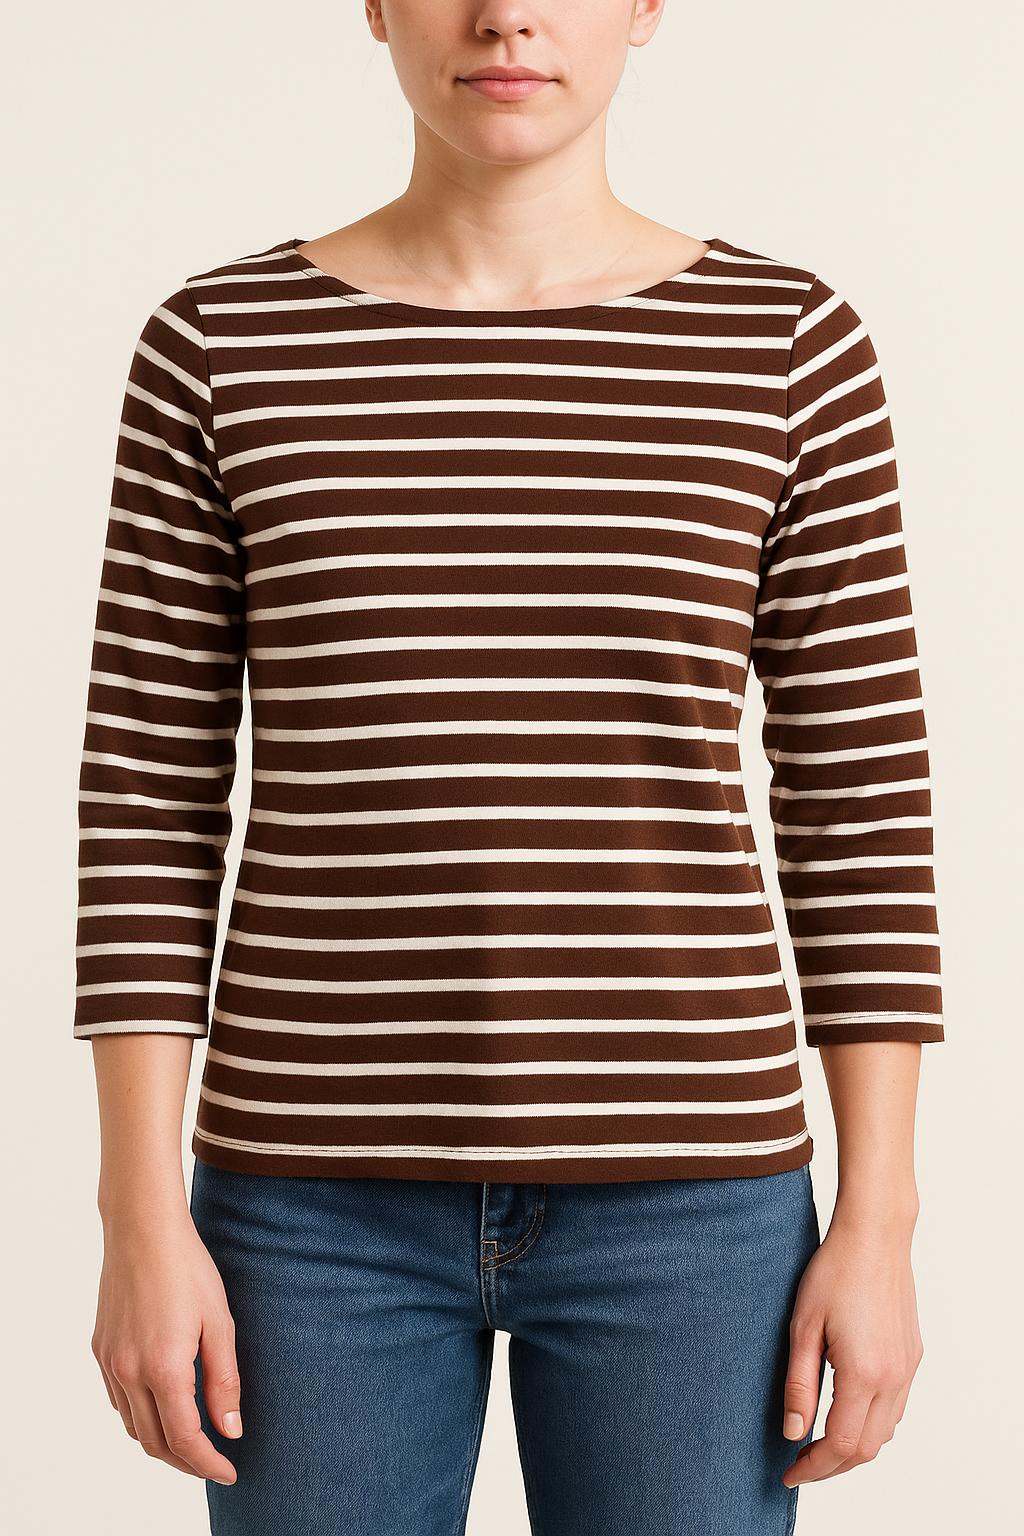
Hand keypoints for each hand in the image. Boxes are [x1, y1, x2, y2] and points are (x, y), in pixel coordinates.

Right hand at [91, 1207, 242, 1484]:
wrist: (143, 1229)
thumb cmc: (188, 1269)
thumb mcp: (219, 1322)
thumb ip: (224, 1380)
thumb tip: (230, 1430)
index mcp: (164, 1368)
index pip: (185, 1439)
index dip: (207, 1463)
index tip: (229, 1471)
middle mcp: (129, 1372)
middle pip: (155, 1442)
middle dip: (186, 1462)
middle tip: (214, 1462)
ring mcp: (110, 1362)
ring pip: (133, 1425)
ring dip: (161, 1442)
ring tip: (192, 1439)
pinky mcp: (101, 1349)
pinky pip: (119, 1400)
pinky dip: (141, 1415)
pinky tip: (163, 1404)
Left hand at [780, 1204, 923, 1485]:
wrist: (875, 1236)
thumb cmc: (834, 1272)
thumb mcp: (803, 1327)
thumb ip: (799, 1384)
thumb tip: (792, 1432)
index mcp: (864, 1373)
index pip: (840, 1444)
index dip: (813, 1466)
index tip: (790, 1473)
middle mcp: (893, 1377)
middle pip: (866, 1448)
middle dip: (832, 1466)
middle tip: (800, 1464)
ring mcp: (907, 1368)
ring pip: (884, 1432)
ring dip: (853, 1448)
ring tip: (818, 1443)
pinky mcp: (912, 1357)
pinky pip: (895, 1408)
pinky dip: (871, 1424)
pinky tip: (847, 1414)